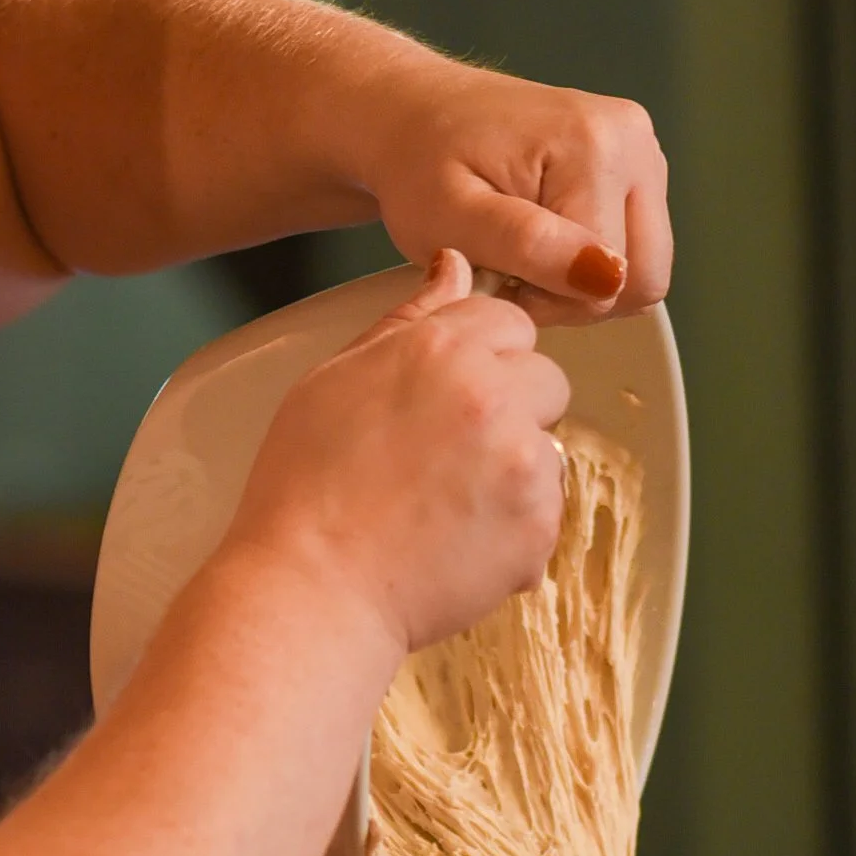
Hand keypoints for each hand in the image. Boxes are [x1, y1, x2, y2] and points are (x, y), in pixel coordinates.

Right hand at [225, 249, 572, 658]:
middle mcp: (492, 395)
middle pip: (546, 380)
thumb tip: (455, 264)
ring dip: (514, 473)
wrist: (311, 591)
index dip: (483, 359)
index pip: (509, 320)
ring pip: (551, 450)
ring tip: (444, 508)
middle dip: (512, 411)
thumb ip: (408, 319)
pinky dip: (513, 532)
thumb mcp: (334, 380)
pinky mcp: (538, 526)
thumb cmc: (305, 491)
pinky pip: (546, 514)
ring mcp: (522, 462)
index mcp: (441, 348)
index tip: (451, 397)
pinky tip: (454, 544)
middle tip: (448, 458)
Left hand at [361, 51, 670, 327]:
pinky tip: (542, 240)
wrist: (414, 114)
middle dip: (575, 294)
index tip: (497, 276)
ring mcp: (641, 150)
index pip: (611, 281)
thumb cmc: (421, 163)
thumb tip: (605, 274)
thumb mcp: (451, 217)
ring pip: (643, 269)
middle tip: (510, 270)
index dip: (551, 300)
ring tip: (521, 253)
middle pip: (643, 277)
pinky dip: (589, 261)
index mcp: (595, 146)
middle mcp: (632, 139)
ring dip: (583, 282)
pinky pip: (635, 247)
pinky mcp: (637, 165)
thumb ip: (527, 244)